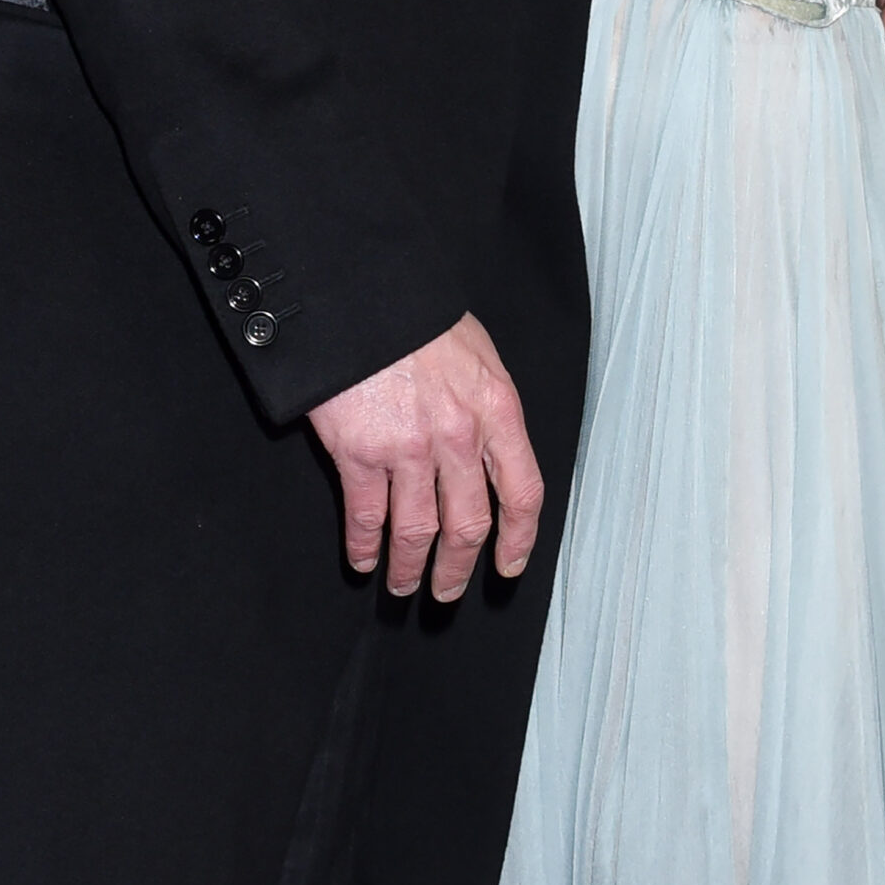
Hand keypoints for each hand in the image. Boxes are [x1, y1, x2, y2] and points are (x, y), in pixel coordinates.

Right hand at [307, 312, 543, 602]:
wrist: (361, 294)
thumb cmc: (415, 315)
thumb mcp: (475, 351)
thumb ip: (485, 403)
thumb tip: (486, 447)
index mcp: (496, 408)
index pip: (523, 492)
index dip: (519, 539)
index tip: (509, 565)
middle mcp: (459, 436)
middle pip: (469, 525)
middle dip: (459, 568)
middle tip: (448, 590)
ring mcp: (409, 448)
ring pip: (418, 532)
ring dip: (410, 568)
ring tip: (403, 584)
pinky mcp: (361, 452)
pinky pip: (367, 517)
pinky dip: (365, 546)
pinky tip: (364, 558)